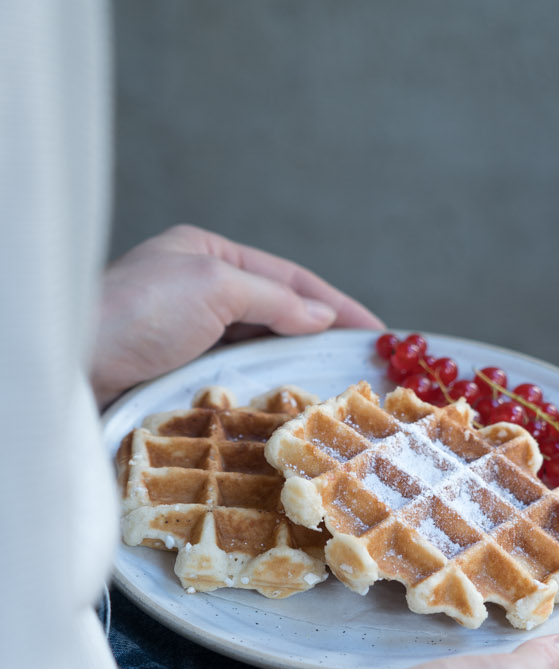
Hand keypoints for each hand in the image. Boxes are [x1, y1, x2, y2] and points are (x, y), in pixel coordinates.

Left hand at [90, 224, 383, 405]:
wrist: (71, 369)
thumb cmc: (134, 314)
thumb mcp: (212, 286)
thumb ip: (273, 299)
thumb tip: (321, 318)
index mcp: (207, 256)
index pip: (289, 279)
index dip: (337, 305)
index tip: (378, 333)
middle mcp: (198, 294)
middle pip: (277, 317)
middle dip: (321, 340)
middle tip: (365, 370)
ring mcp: (188, 340)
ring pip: (258, 355)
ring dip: (295, 372)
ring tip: (336, 396)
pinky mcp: (177, 381)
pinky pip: (235, 386)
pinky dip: (265, 395)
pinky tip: (287, 412)